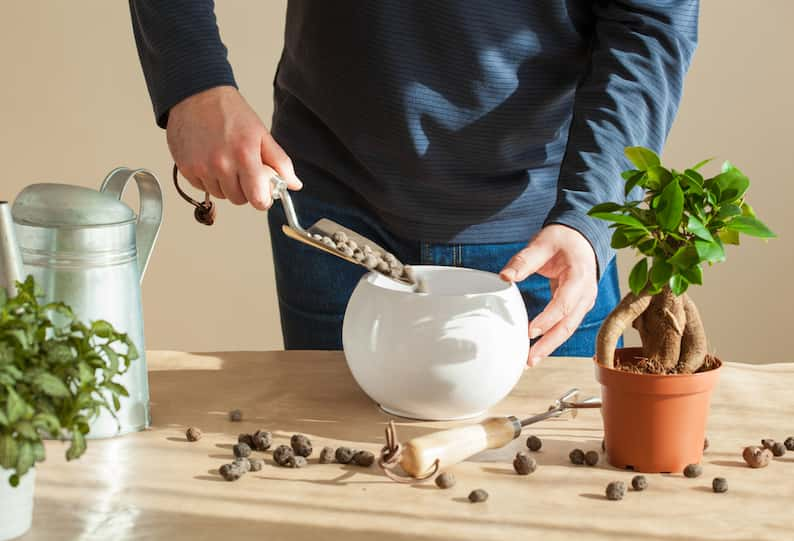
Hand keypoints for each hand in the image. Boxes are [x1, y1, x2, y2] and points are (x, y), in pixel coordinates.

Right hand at [167, 85, 301, 209]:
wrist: (197, 95)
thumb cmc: (230, 113)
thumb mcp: (261, 134)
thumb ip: (280, 162)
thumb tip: (294, 184)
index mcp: (245, 156)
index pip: (258, 200)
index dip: (263, 199)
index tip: (263, 193)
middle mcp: (221, 165)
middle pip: (239, 200)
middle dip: (244, 190)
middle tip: (243, 170)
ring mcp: (202, 168)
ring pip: (220, 195)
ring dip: (225, 185)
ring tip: (225, 161)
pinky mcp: (186, 168)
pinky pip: (202, 188)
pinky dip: (208, 179)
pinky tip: (210, 161)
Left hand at [499, 225, 597, 366]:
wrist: (581, 238)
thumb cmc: (563, 240)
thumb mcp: (543, 242)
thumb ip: (524, 260)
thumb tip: (505, 276)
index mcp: (580, 276)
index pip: (564, 303)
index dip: (548, 319)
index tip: (530, 331)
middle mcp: (586, 293)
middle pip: (568, 324)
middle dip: (549, 344)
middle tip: (529, 359)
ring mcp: (584, 302)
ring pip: (568, 329)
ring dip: (550, 346)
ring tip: (530, 360)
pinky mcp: (577, 307)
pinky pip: (565, 325)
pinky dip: (552, 338)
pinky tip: (537, 349)